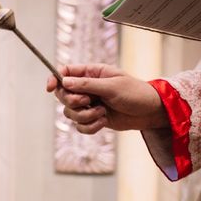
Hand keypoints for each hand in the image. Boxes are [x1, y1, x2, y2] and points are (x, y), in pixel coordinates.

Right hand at [47, 64, 168, 133]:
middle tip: (88, 101)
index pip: (65, 73)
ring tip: (102, 113)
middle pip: (63, 96)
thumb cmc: (135, 93)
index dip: (55, 79)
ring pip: (70, 113)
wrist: (149, 112)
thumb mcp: (112, 86)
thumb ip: (87, 85)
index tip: (50, 88)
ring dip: (84, 116)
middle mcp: (87, 88)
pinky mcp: (93, 119)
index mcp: (91, 73)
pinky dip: (90, 126)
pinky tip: (103, 122)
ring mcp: (89, 104)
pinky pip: (80, 126)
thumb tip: (64, 82)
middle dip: (74, 102)